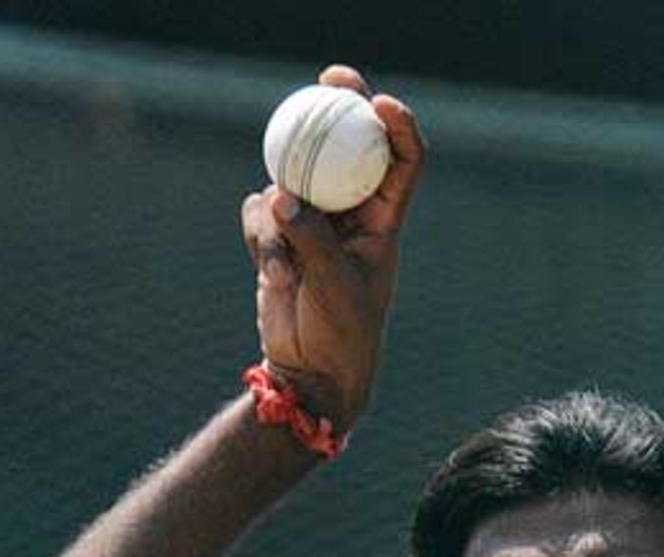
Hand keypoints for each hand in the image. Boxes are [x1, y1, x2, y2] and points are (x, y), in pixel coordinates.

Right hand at [240, 65, 424, 428]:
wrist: (308, 371)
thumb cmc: (342, 335)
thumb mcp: (335, 287)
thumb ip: (311, 240)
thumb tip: (281, 198)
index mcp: (383, 221)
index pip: (402, 162)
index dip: (398, 127)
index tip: (380, 105)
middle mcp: (350, 214)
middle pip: (348, 144)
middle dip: (340, 105)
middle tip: (329, 78)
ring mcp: (311, 222)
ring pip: (291, 179)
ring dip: (282, 213)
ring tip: (286, 264)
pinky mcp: (278, 236)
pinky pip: (261, 213)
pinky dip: (260, 238)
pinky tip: (270, 272)